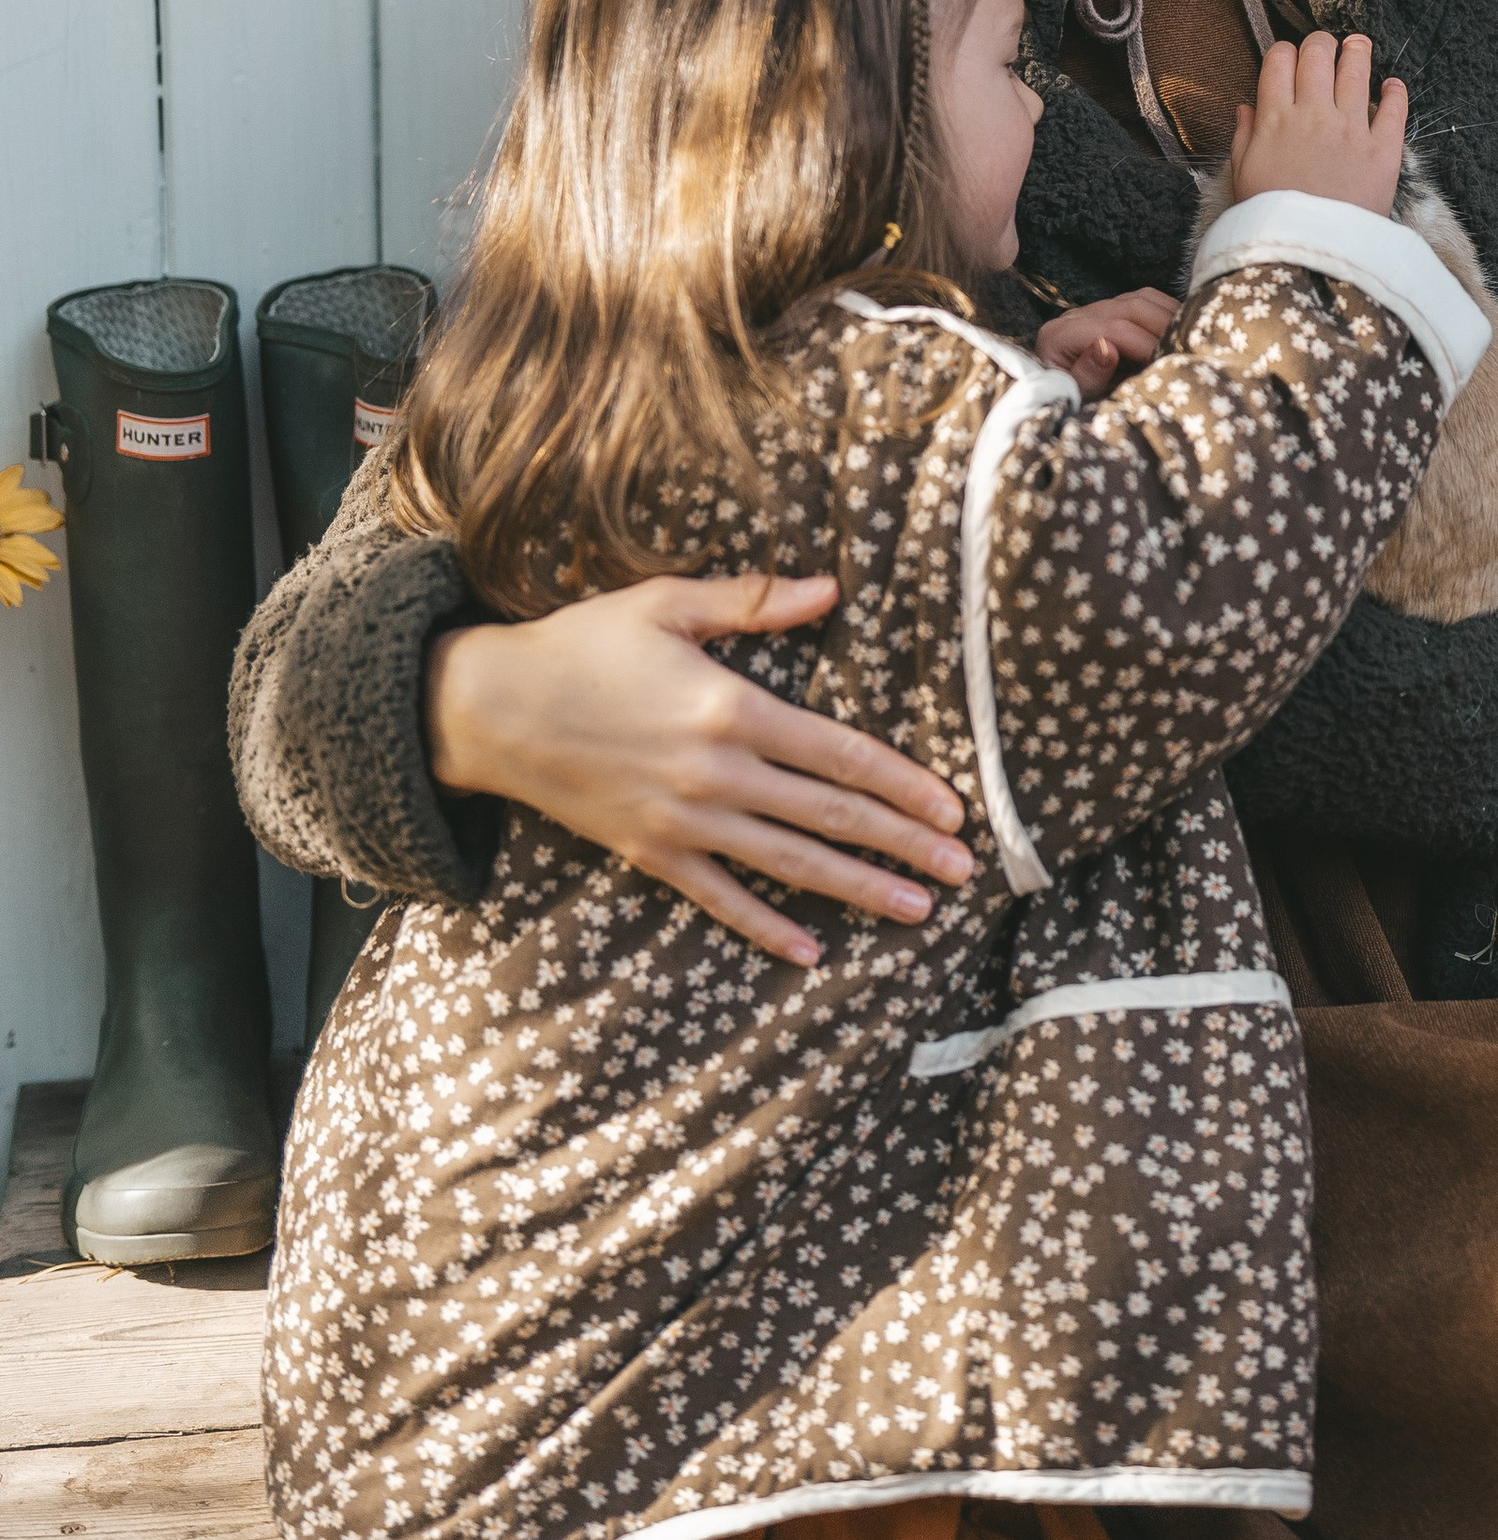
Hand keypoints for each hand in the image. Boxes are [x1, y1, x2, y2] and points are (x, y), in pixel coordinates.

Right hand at [425, 571, 973, 966]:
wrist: (492, 710)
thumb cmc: (585, 644)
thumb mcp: (669, 603)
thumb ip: (755, 600)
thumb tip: (832, 589)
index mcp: (731, 708)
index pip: (840, 754)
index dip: (903, 785)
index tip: (953, 809)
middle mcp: (717, 775)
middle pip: (831, 816)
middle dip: (903, 845)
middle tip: (963, 871)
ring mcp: (684, 823)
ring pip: (791, 864)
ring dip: (859, 890)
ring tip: (917, 909)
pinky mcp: (652, 853)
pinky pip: (721, 899)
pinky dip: (768, 927)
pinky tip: (813, 950)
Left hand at [1036, 287, 1178, 399]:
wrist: (1060, 403)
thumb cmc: (1071, 405)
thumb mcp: (1075, 399)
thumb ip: (1088, 376)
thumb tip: (1106, 348)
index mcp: (1059, 336)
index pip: (1113, 329)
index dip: (1146, 345)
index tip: (1168, 366)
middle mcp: (1075, 316)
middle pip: (1130, 308)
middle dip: (1163, 328)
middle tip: (1186, 353)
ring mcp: (1093, 311)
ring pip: (1141, 299)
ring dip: (1169, 317)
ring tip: (1187, 342)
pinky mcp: (1109, 312)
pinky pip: (1145, 300)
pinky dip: (1166, 311)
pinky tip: (1180, 331)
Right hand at [1231, 30, 1408, 218]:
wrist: (1311, 255)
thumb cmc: (1271, 220)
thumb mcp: (1243, 177)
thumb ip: (1243, 137)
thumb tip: (1246, 108)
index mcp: (1275, 120)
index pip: (1279, 62)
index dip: (1283, 52)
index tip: (1288, 57)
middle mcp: (1313, 114)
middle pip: (1317, 55)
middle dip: (1319, 42)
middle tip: (1324, 45)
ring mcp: (1350, 129)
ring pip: (1356, 70)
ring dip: (1357, 51)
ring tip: (1358, 44)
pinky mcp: (1383, 149)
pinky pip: (1394, 109)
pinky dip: (1394, 92)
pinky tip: (1392, 86)